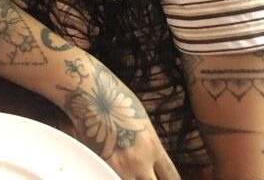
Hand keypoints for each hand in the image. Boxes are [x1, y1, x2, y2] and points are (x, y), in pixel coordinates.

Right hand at [64, 66, 178, 178]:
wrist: (91, 93)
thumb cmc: (114, 98)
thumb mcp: (140, 119)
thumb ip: (147, 142)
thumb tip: (149, 155)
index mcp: (153, 146)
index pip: (171, 177)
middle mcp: (141, 161)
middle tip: (144, 176)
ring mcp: (121, 167)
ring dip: (131, 179)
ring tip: (126, 172)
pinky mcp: (102, 167)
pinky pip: (110, 179)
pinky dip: (110, 176)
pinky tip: (108, 172)